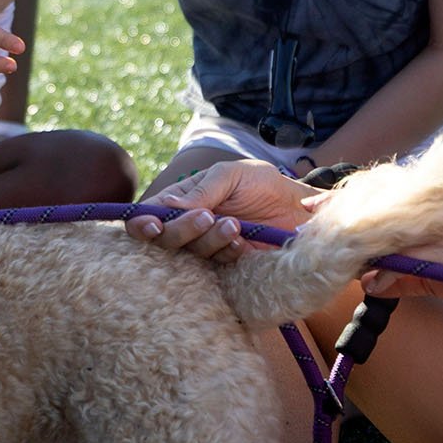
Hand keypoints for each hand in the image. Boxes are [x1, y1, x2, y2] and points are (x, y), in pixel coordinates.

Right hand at [124, 160, 323, 263]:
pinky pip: (215, 267)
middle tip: (209, 218)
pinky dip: (227, 254)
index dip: (143, 223)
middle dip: (183, 230)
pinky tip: (243, 243)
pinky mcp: (227, 266)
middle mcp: (190, 226)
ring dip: (210, 240)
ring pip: (190, 254)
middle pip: (164, 239)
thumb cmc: (263, 184)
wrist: (299, 208)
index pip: (149, 214)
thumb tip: (166, 206)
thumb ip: (200, 190)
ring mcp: (208, 248)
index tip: (154, 225)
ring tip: (235, 225)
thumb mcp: (231, 175)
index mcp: (184, 200)